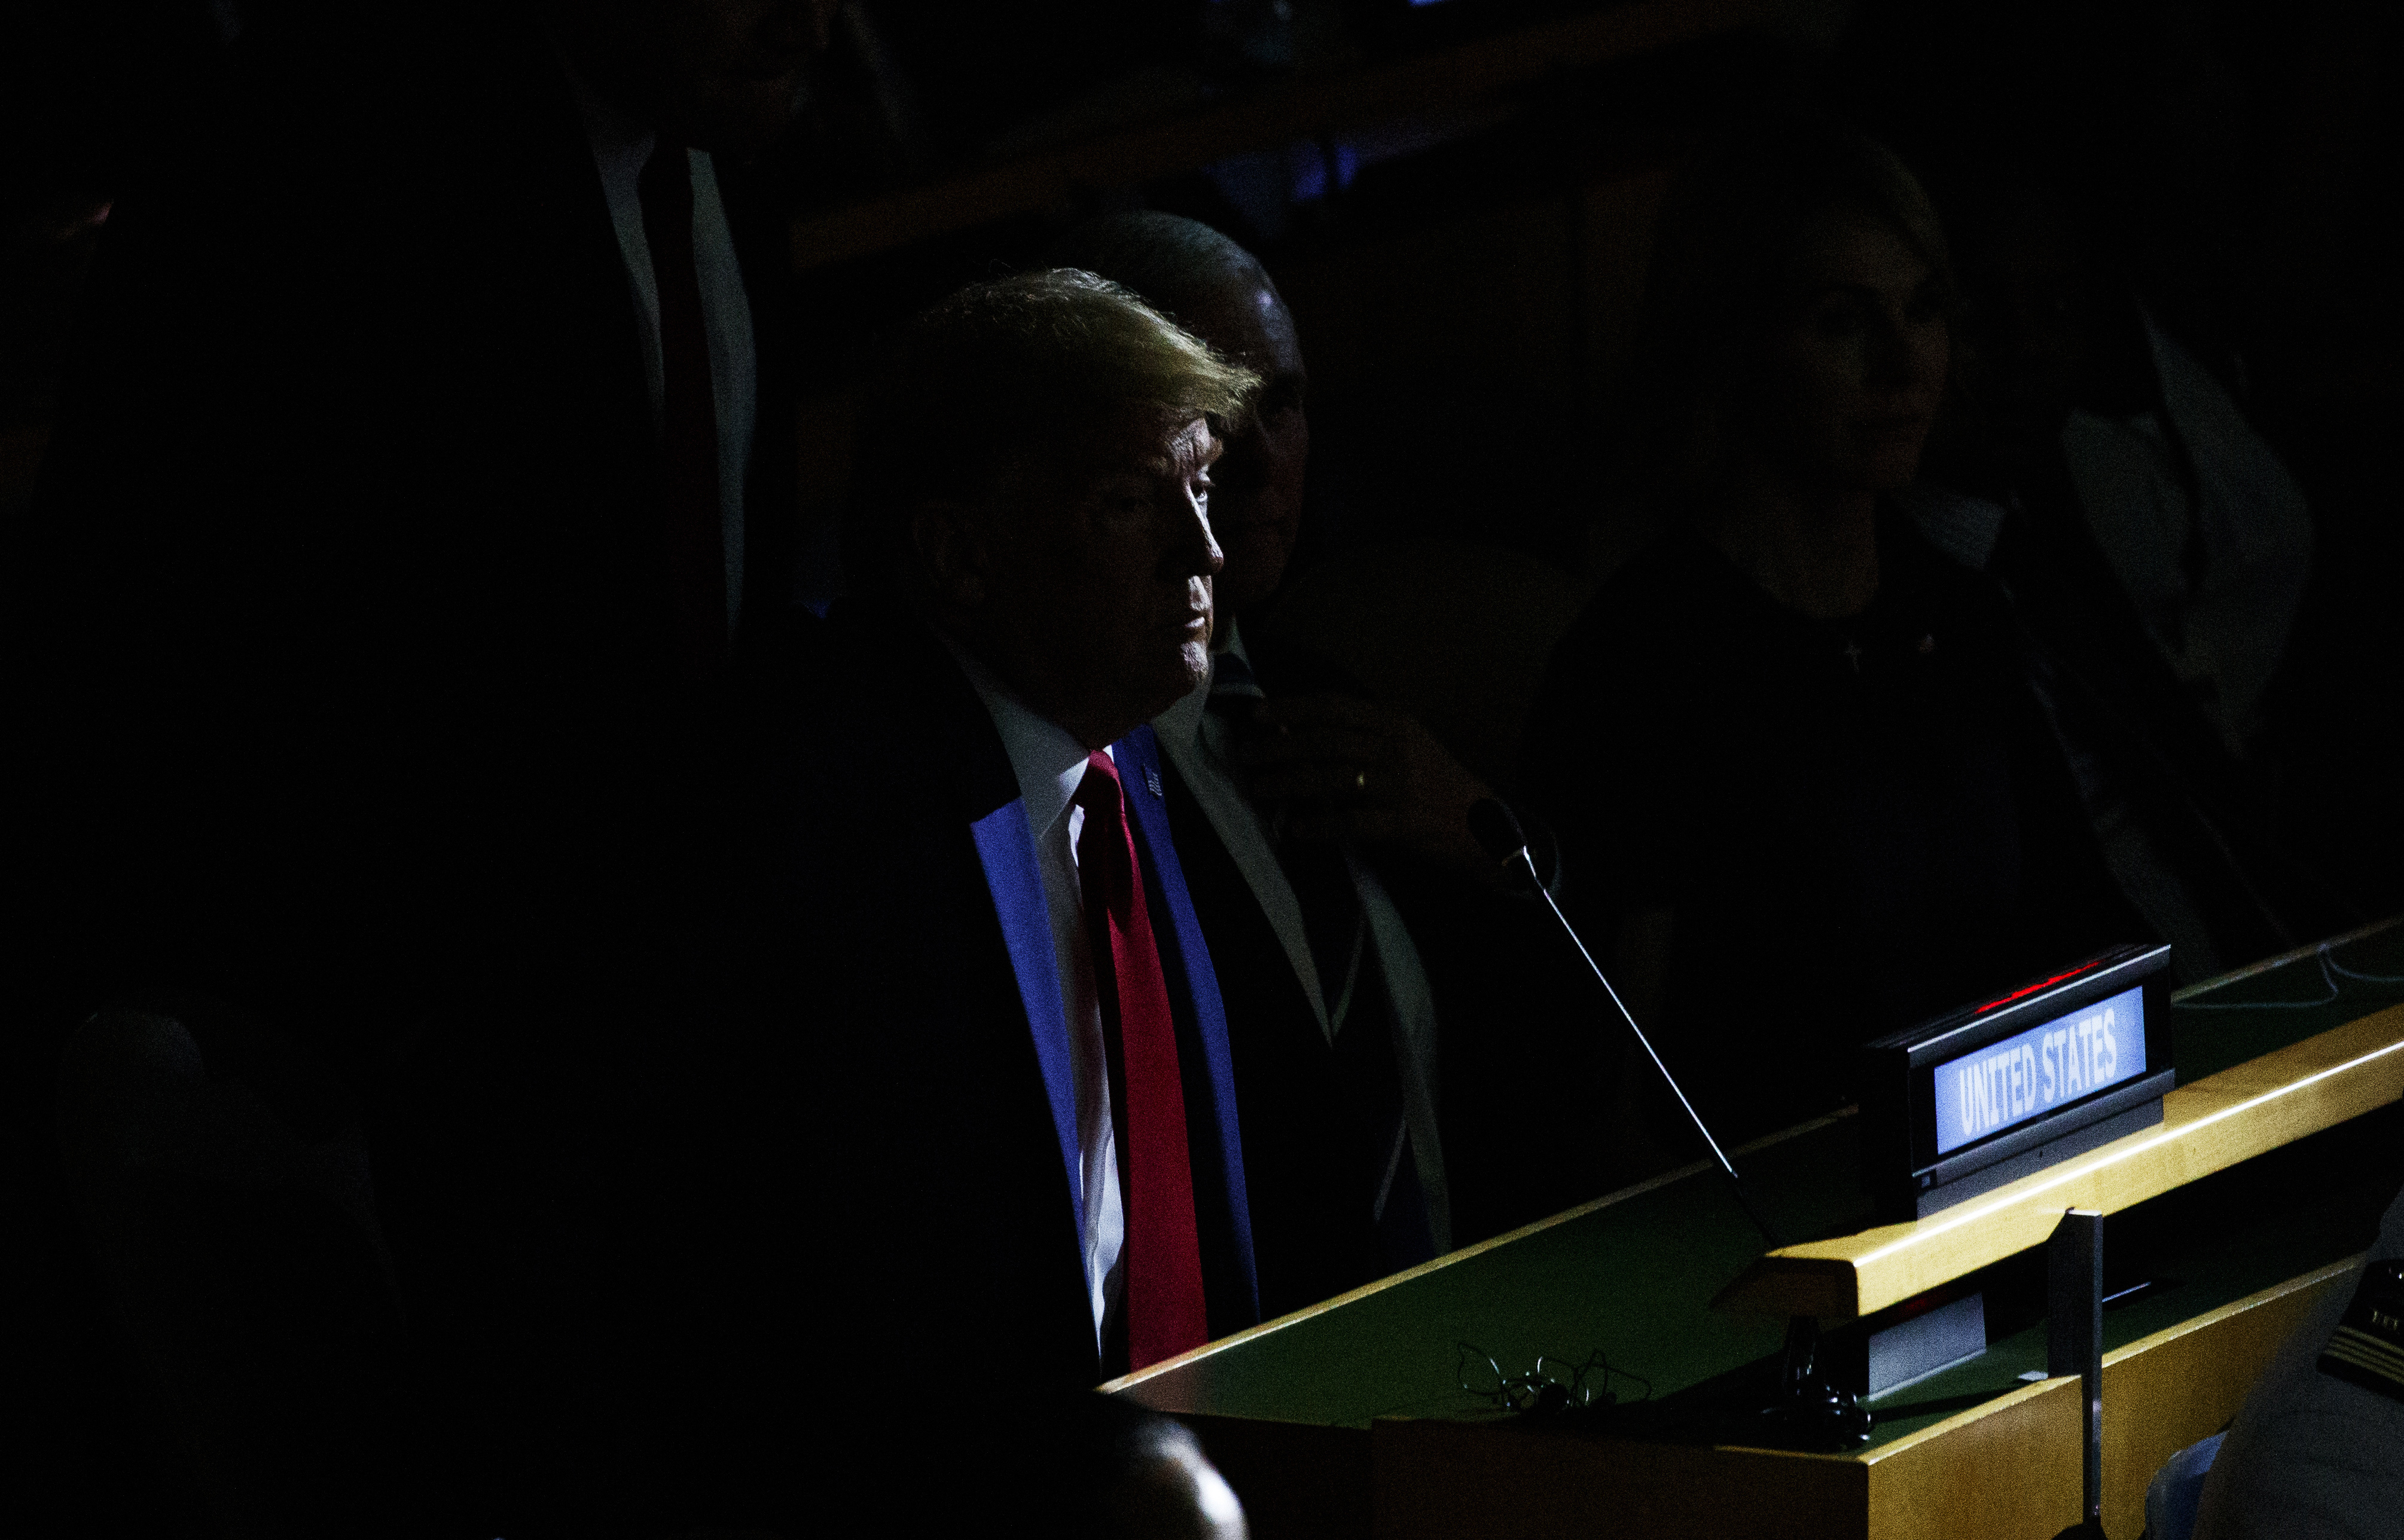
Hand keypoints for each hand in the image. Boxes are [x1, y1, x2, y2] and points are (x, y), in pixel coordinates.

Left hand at [1233, 692, 1496, 879]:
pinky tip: (1295, 828)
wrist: (1480, 821)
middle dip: (1279, 747)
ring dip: (1287, 784)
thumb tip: (1296, 730)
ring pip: (1331, 779)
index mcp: (1395, 722)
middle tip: (1246, 756)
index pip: (1334, 707)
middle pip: (1325, 741)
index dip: (1292, 709)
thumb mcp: (1405, 743)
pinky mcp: (1403, 823)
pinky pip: (1351, 822)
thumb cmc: (1433, 779)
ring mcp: (1400, 786)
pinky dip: (1320, 825)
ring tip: (1259, 788)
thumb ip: (1361, 734)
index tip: (1257, 715)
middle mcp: (1396, 748)